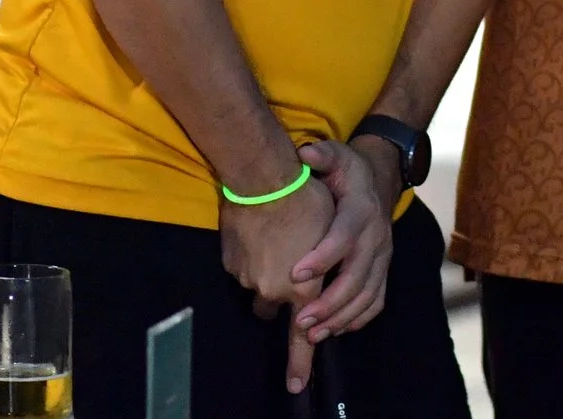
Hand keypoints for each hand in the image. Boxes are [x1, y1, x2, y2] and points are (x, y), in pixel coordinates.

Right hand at [219, 170, 333, 391]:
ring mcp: (249, 278)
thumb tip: (317, 274)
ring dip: (266, 271)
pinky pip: (243, 266)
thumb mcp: (331, 231)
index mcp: (305, 287)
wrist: (264, 177)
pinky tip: (258, 229)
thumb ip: (325, 264)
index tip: (295, 385)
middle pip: (275, 305)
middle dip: (279, 293)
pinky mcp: (231, 263)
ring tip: (274, 237)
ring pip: (259, 284)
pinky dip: (251, 254)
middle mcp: (276, 289)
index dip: (299, 362)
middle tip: (286, 264)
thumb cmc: (308, 199)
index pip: (302, 334)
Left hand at [289, 139, 396, 344]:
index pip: (344, 237)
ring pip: (368, 295)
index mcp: (362, 211)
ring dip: (340, 317)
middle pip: (357, 276)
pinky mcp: (383, 270)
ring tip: (311, 333)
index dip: (322, 258)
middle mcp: (377, 237)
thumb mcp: (338, 156)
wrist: (380, 181)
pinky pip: (376, 301)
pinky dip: (357, 320)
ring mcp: (383, 257)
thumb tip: (305, 152)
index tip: (295, 275)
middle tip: (300, 319)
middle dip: (329, 301)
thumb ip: (322, 155)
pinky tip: (334, 330)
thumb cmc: (349, 174)